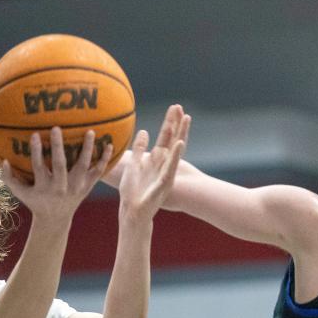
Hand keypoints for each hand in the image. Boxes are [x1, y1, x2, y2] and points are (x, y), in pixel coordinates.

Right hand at [1, 127, 108, 227]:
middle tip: (57, 128)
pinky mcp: (87, 187)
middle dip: (59, 147)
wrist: (56, 219)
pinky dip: (104, 160)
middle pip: (60, 165)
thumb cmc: (36, 201)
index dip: (36, 151)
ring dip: (87, 149)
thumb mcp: (21, 193)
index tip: (34, 135)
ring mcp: (76, 187)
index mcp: (44, 186)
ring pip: (82, 166)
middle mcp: (60, 187)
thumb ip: (10, 178)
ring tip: (90, 132)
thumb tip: (3, 160)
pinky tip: (109, 145)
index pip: (38, 166)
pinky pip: (97, 172)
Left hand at [118, 104, 189, 222]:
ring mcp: (166, 172)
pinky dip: (174, 155)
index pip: (165, 137)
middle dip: (175, 123)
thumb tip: (144, 131)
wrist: (134, 211)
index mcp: (155, 160)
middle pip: (171, 139)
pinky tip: (179, 143)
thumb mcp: (133, 165)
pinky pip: (170, 166)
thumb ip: (139, 149)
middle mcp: (163, 164)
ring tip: (185, 118)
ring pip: (174, 149)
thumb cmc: (132, 191)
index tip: (174, 108)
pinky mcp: (165, 182)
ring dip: (180, 133)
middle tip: (180, 106)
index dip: (169, 123)